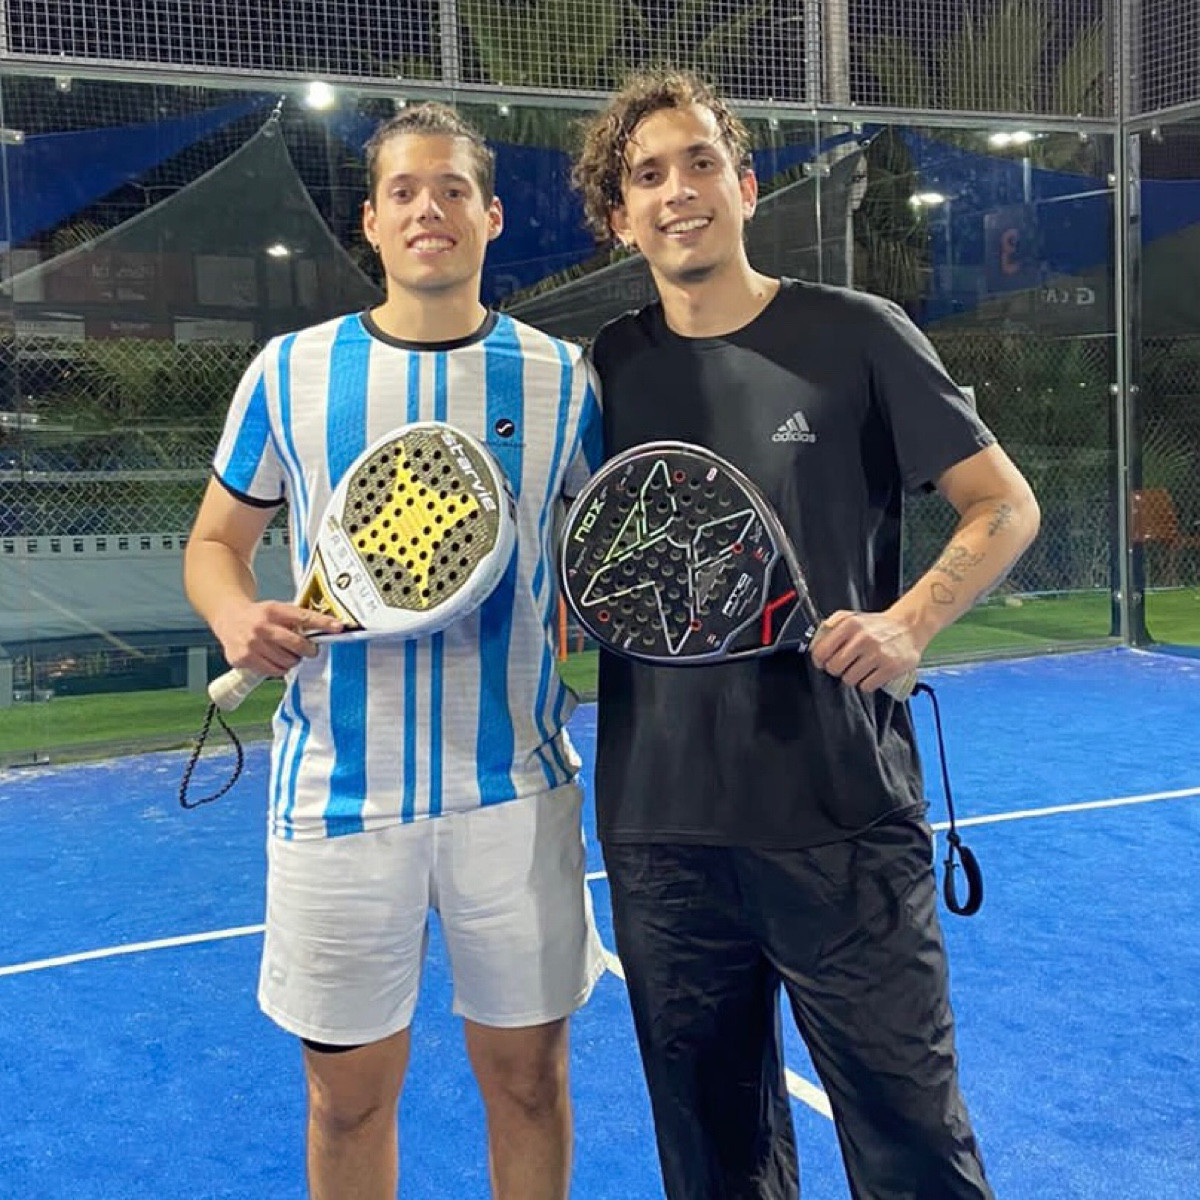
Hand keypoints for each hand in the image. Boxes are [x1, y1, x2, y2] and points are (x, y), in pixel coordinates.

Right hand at [212, 600, 342, 677]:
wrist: (228, 617)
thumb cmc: (259, 616)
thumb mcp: (277, 609)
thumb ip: (297, 619)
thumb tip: (328, 629)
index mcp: (273, 610)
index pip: (303, 617)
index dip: (323, 623)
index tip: (339, 627)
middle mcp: (261, 626)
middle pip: (297, 644)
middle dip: (309, 650)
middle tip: (310, 650)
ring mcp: (250, 644)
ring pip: (287, 661)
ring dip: (292, 660)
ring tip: (285, 653)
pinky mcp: (242, 658)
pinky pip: (273, 671)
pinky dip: (278, 668)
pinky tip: (273, 659)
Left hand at [809, 608, 920, 693]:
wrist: (909, 626)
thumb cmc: (878, 625)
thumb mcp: (853, 617)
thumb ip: (832, 624)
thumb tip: (815, 641)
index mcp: (850, 625)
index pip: (822, 651)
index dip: (819, 661)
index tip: (823, 663)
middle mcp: (863, 638)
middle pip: (834, 668)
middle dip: (836, 670)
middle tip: (843, 666)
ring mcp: (877, 654)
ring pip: (849, 679)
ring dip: (852, 678)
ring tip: (859, 670)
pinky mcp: (891, 667)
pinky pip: (867, 686)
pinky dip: (866, 684)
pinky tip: (870, 676)